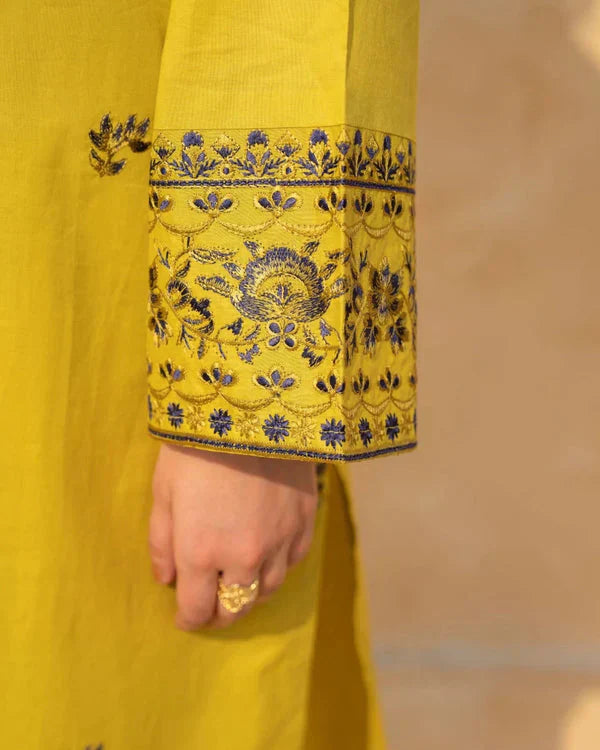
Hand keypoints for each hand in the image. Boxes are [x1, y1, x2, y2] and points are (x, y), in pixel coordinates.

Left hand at [148, 444, 318, 630]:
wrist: (248, 407)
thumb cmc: (195, 447)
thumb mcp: (163, 492)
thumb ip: (161, 542)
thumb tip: (166, 579)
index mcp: (201, 553)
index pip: (197, 610)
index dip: (188, 620)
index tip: (185, 617)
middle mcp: (243, 557)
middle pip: (235, 609)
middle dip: (219, 615)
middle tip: (212, 610)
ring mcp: (279, 540)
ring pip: (268, 589)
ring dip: (250, 594)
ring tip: (240, 585)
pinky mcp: (304, 520)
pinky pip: (294, 560)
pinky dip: (278, 565)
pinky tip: (269, 555)